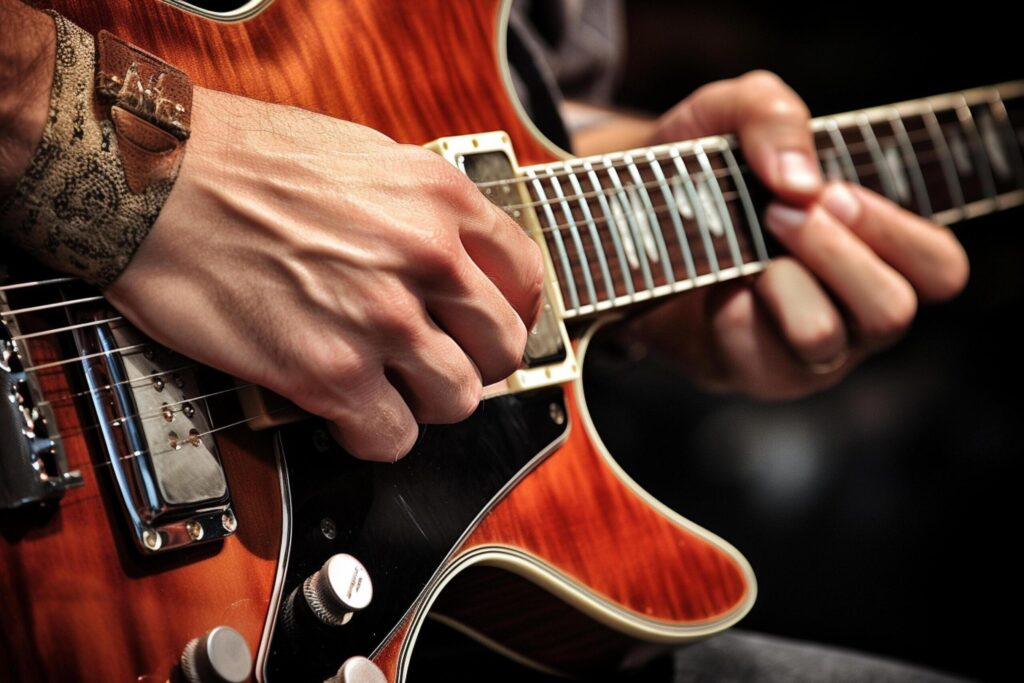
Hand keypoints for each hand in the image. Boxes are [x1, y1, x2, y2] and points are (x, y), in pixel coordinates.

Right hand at [107, 87, 543, 460]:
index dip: (512, 313)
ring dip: (425, 402)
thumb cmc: (240, 161)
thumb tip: (452, 260)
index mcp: (438, 199)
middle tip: (437, 361)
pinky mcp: (329, 373)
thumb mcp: (363, 158)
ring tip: (388, 387)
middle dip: (473, 363)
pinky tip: (347, 411)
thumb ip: (421, 212)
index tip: (490, 328)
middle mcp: (424, 258)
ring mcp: (380, 318)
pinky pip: (390, 437)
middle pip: (501, 348)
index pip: (525, 278)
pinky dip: (373, 435)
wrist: (152, 181)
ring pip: (456, 401)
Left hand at [633, 71, 968, 398]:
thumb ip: (772, 114)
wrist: (622, 229)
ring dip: (780, 280)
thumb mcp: (728, 115)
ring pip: (822, 337)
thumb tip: (800, 181)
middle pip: (892, 310)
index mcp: (875, 254)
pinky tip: (714, 289)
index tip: (827, 193)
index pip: (938, 268)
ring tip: (743, 253)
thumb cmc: (700, 176)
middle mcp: (852, 313)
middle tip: (776, 214)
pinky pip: (759, 356)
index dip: (894, 232)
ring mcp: (804, 354)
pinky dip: (731, 312)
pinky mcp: (754, 373)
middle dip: (832, 252)